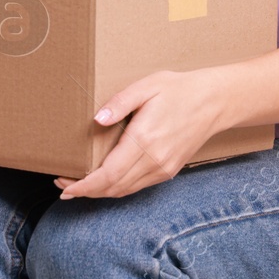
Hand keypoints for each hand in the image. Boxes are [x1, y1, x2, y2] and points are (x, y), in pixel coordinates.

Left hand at [53, 68, 226, 199]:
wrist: (214, 102)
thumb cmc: (179, 90)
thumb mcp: (147, 86)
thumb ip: (119, 103)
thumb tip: (97, 120)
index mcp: (145, 139)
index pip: (109, 174)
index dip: (85, 185)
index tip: (65, 187)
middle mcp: (155, 160)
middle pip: (114, 187)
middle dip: (86, 190)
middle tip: (63, 184)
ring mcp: (163, 168)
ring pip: (125, 190)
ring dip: (100, 191)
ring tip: (79, 184)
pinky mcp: (169, 170)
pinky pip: (137, 186)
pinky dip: (117, 188)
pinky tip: (106, 180)